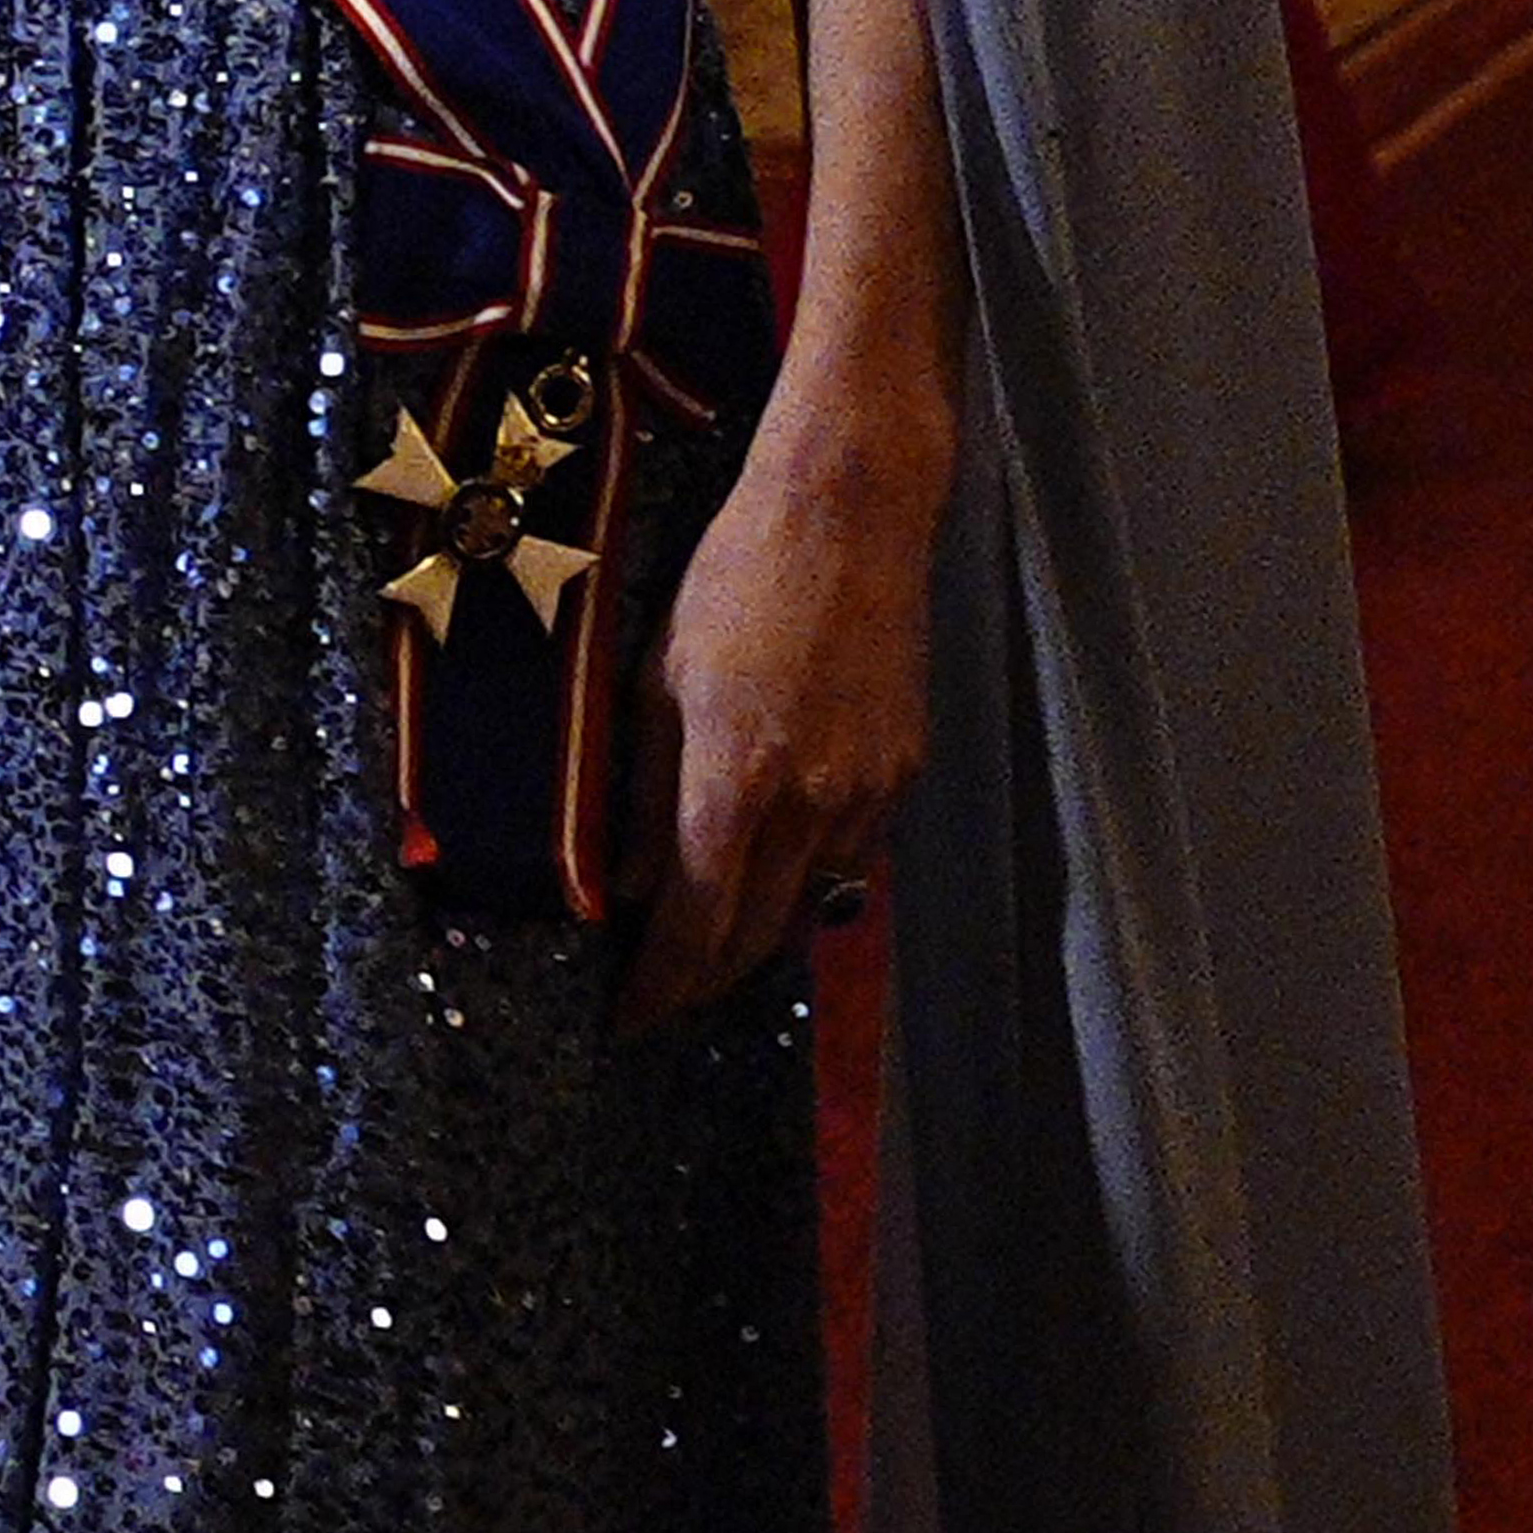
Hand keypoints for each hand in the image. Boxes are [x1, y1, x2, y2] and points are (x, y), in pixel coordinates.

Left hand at [615, 384, 946, 1030]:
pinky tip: (775, 858)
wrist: (850, 515)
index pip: (692, 926)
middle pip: (756, 937)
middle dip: (704, 979)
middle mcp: (810, 804)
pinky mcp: (905, 771)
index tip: (629, 1018)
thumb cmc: (737, 580)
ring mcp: (868, 792)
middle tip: (664, 993)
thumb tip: (626, 887)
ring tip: (711, 930)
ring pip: (809, 902)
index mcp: (734, 782)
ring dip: (758, 930)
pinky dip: (808, 874)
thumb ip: (641, 797)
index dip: (659, 986)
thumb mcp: (657, 682)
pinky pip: (850, 855)